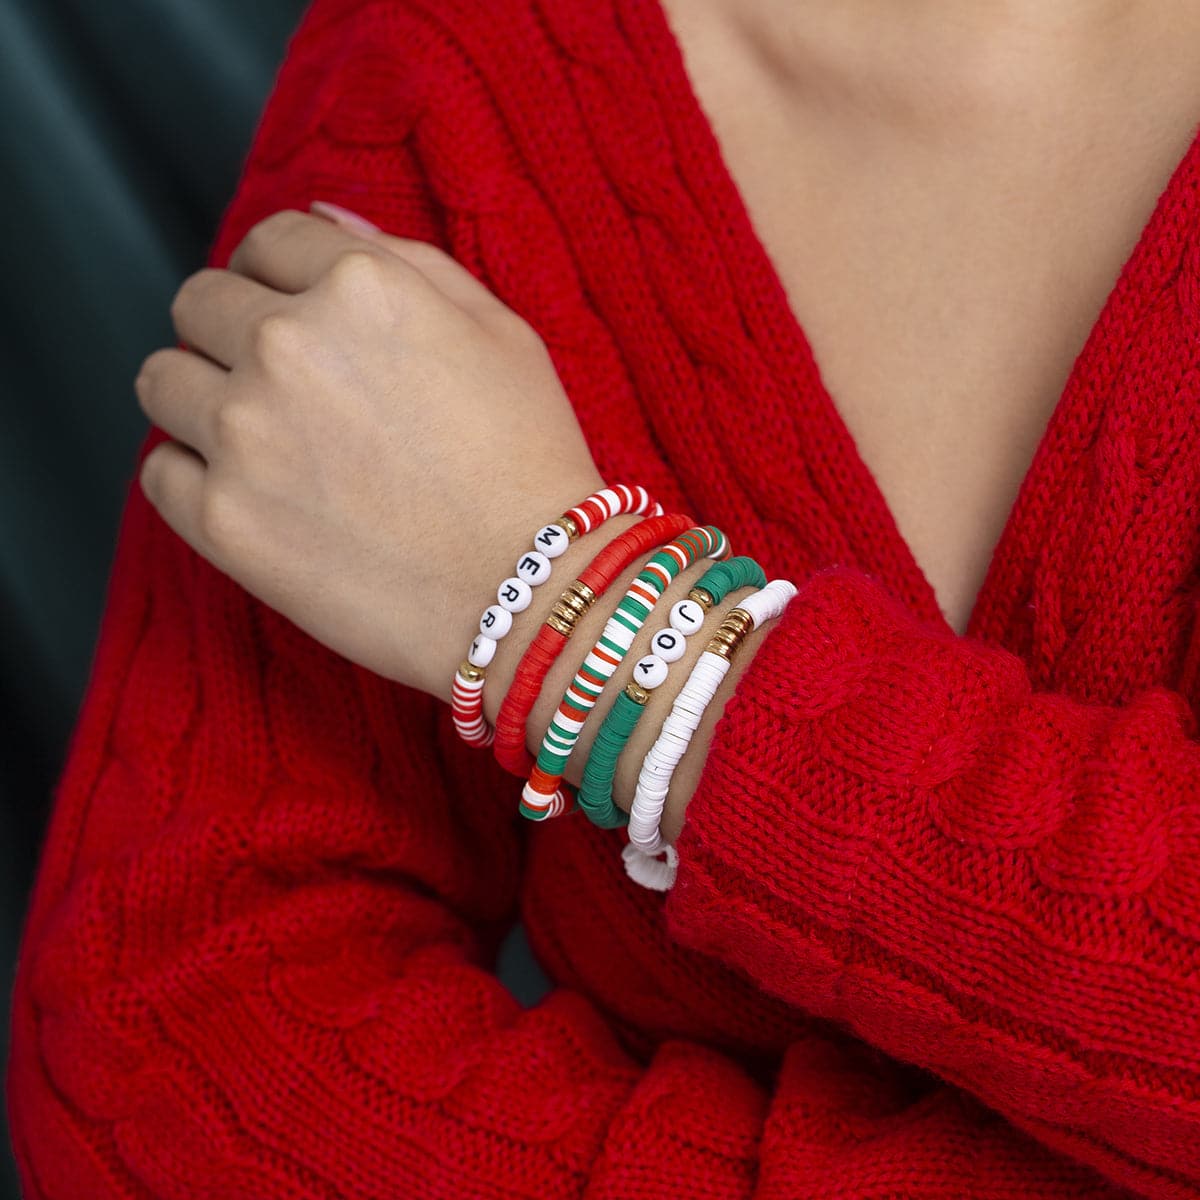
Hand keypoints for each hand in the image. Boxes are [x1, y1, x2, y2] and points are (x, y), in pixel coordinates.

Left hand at [135, 207, 603, 698]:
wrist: (528, 592)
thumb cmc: (530, 465)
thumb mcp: (502, 334)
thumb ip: (406, 259)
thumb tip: (324, 216)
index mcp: (359, 287)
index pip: (268, 243)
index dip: (282, 277)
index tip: (295, 314)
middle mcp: (286, 345)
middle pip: (200, 302)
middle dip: (234, 330)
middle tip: (284, 387)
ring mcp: (244, 434)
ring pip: (163, 380)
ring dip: (202, 399)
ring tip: (263, 443)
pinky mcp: (223, 519)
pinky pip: (160, 472)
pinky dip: (194, 478)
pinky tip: (251, 496)